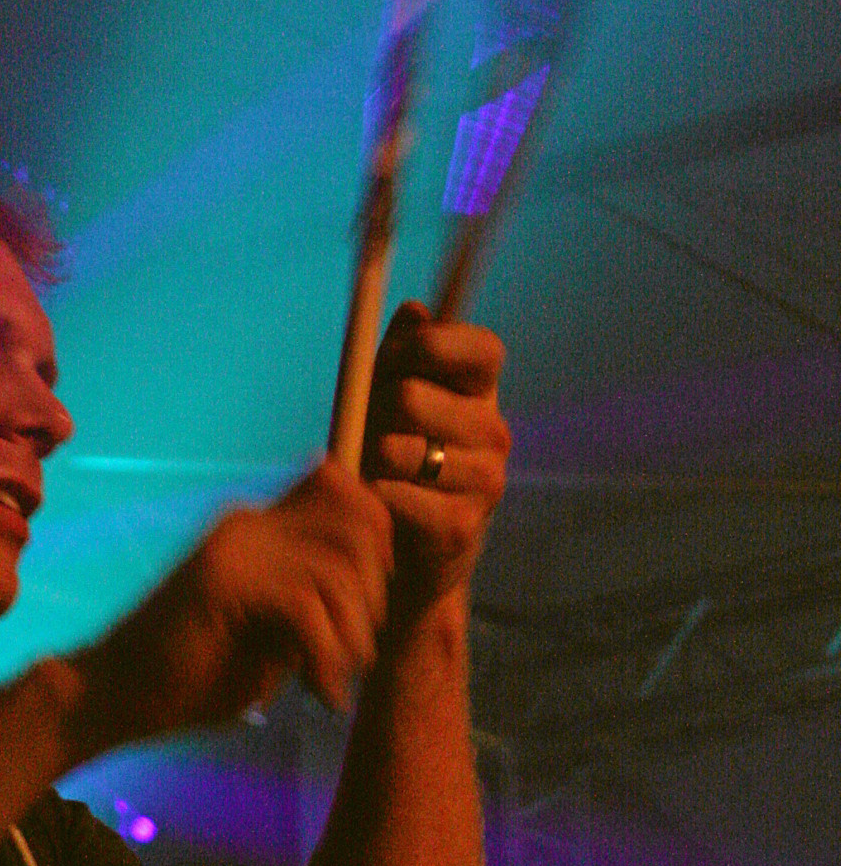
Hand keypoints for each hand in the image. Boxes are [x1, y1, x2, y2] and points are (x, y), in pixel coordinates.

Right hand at [73, 458, 396, 747]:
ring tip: (336, 680)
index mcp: (259, 525)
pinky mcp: (220, 580)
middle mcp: (249, 522)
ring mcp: (234, 547)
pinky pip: (306, 606)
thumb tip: (374, 592)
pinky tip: (318, 693)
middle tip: (358, 652)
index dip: (379, 543)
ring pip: (338, 569)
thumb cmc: (194, 675)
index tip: (369, 610)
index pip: (346, 489)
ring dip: (354, 636)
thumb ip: (314, 602)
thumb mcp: (274, 633)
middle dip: (375, 594)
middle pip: (358, 521)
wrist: (116, 697)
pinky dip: (326, 657)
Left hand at [363, 303, 508, 609]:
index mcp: (480, 395)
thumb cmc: (389, 464)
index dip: (431, 345)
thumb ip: (396, 358)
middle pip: (415, 396)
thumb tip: (412, 309)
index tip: (392, 360)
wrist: (401, 556)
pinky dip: (374, 498)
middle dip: (374, 412)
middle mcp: (494, 433)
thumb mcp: (385, 403)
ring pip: (400, 448)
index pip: (483, 348)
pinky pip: (396, 495)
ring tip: (374, 473)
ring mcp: (486, 481)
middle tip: (370, 432)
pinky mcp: (463, 526)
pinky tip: (381, 505)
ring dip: (371, 460)